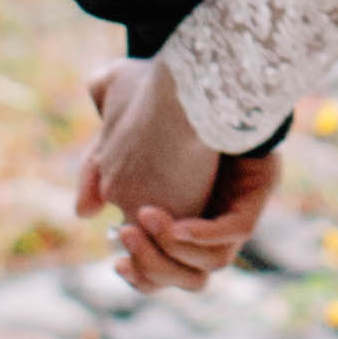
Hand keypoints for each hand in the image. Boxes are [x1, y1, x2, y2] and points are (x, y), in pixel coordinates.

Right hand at [75, 64, 281, 294]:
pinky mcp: (252, 194)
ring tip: (145, 221)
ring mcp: (233, 208)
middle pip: (182, 272)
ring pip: (208, 263)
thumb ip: (96, 167)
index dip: (140, 271)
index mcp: (178, 212)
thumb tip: (85, 211)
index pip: (163, 264)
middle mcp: (210, 217)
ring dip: (171, 250)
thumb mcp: (115, 135)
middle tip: (125, 238)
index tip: (118, 263)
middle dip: (151, 264)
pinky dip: (203, 234)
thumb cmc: (158, 88)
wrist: (201, 66)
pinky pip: (231, 232)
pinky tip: (176, 223)